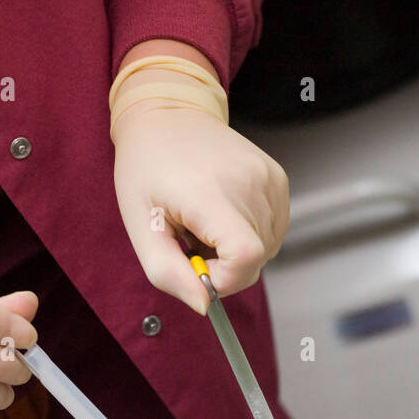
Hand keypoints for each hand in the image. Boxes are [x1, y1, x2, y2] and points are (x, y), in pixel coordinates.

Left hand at [112, 103, 289, 313]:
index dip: (225, 279)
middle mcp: (248, 183)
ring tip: (207, 220)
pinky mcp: (278, 179)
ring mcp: (268, 179)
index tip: (199, 265)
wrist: (168, 114)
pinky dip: (250, 233)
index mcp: (209, 193)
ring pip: (266, 249)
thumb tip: (205, 305)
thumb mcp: (141, 227)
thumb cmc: (148, 168)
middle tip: (193, 237)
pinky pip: (273, 230)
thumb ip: (169, 274)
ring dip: (236, 249)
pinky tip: (225, 211)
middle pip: (255, 261)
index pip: (245, 258)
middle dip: (224, 265)